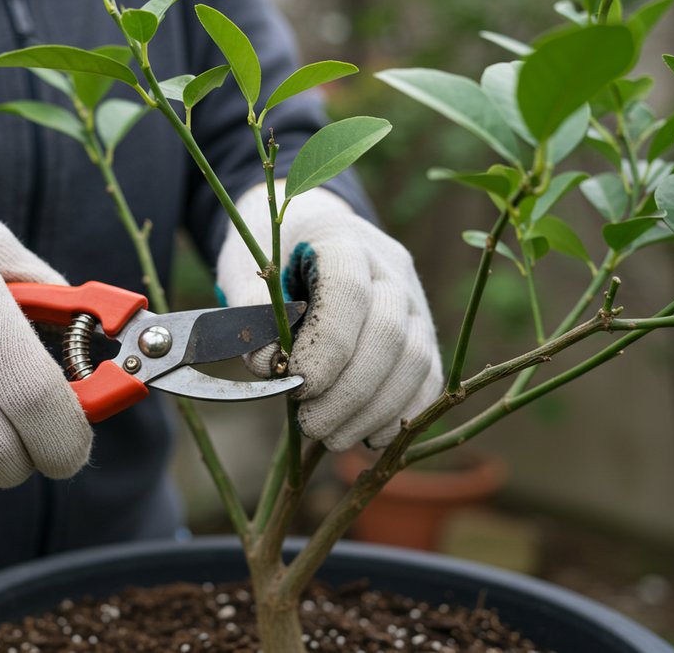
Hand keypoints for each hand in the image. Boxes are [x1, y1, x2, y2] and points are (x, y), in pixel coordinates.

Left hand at [216, 184, 441, 450]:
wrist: (309, 234)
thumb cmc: (274, 258)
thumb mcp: (245, 271)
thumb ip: (250, 312)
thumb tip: (268, 364)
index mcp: (342, 241)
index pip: (349, 292)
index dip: (327, 347)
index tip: (297, 386)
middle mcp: (390, 269)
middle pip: (388, 334)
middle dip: (348, 392)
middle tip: (309, 425)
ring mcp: (415, 301)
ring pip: (416, 360)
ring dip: (374, 411)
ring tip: (332, 437)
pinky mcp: (424, 332)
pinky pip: (428, 377)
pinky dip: (401, 414)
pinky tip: (367, 437)